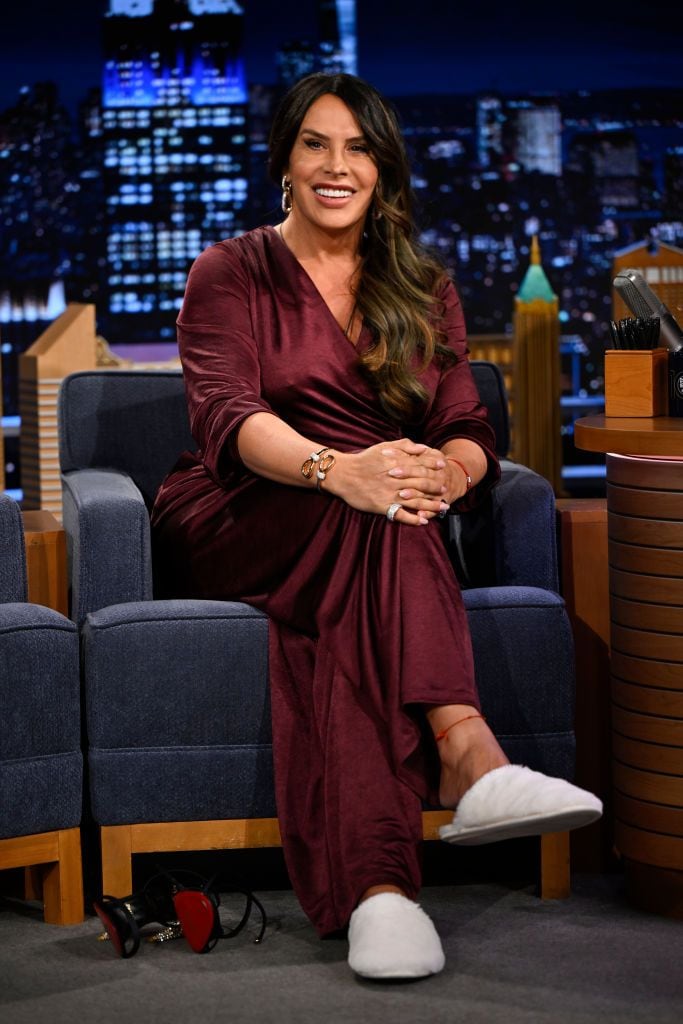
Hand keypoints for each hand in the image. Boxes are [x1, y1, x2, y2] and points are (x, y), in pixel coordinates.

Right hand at [326, 438, 450, 525]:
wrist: (343, 474)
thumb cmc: (364, 459)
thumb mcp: (383, 446)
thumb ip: (405, 445)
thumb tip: (423, 448)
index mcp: (397, 463)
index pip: (421, 465)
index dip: (434, 467)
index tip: (444, 468)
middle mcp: (396, 479)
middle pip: (422, 483)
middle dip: (436, 487)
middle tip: (446, 490)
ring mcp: (390, 493)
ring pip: (415, 500)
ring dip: (431, 505)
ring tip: (443, 508)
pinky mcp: (382, 506)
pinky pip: (400, 514)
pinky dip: (412, 518)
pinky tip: (423, 521)